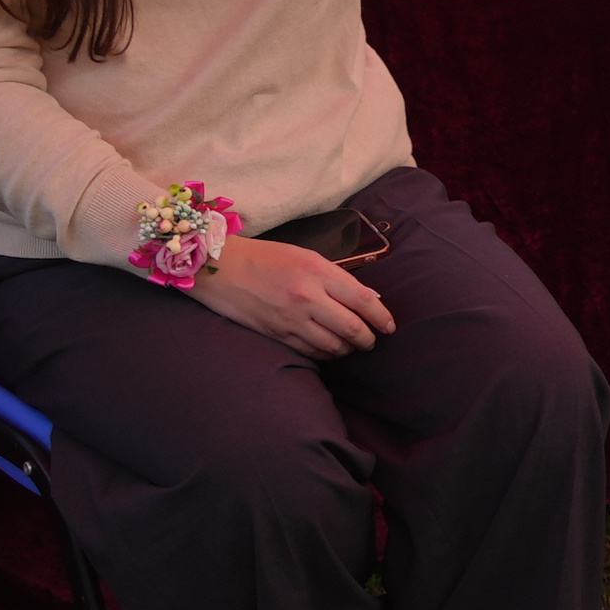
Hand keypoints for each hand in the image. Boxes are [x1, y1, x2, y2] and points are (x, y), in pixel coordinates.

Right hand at [188, 237, 395, 357]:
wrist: (220, 268)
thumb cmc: (265, 257)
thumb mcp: (305, 256)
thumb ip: (335, 277)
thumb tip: (367, 298)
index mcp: (318, 272)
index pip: (363, 299)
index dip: (382, 317)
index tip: (390, 326)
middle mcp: (307, 297)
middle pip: (353, 328)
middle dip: (369, 339)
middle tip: (372, 341)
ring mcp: (291, 319)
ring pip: (334, 346)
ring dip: (348, 349)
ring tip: (351, 346)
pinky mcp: (277, 335)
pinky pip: (311, 351)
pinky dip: (326, 353)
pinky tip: (329, 349)